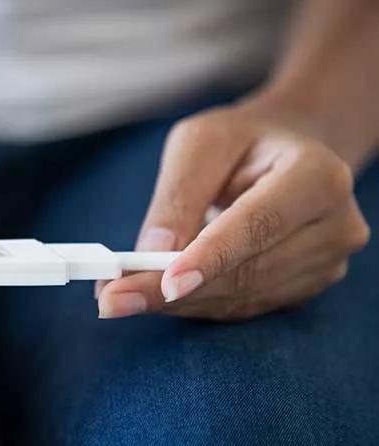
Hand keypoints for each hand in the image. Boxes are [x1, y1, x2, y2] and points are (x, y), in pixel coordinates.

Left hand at [97, 97, 370, 320]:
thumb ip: (179, 195)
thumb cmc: (241, 139)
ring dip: (176, 303)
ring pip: (241, 297)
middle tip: (111, 298)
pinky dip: (195, 304)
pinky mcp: (306, 286)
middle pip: (247, 271)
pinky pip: (242, 306)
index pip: (258, 225)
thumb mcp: (201, 143)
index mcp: (317, 176)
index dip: (210, 258)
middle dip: (172, 291)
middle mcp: (334, 226)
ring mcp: (326, 262)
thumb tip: (152, 252)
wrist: (288, 150)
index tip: (163, 283)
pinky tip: (155, 296)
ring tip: (121, 295)